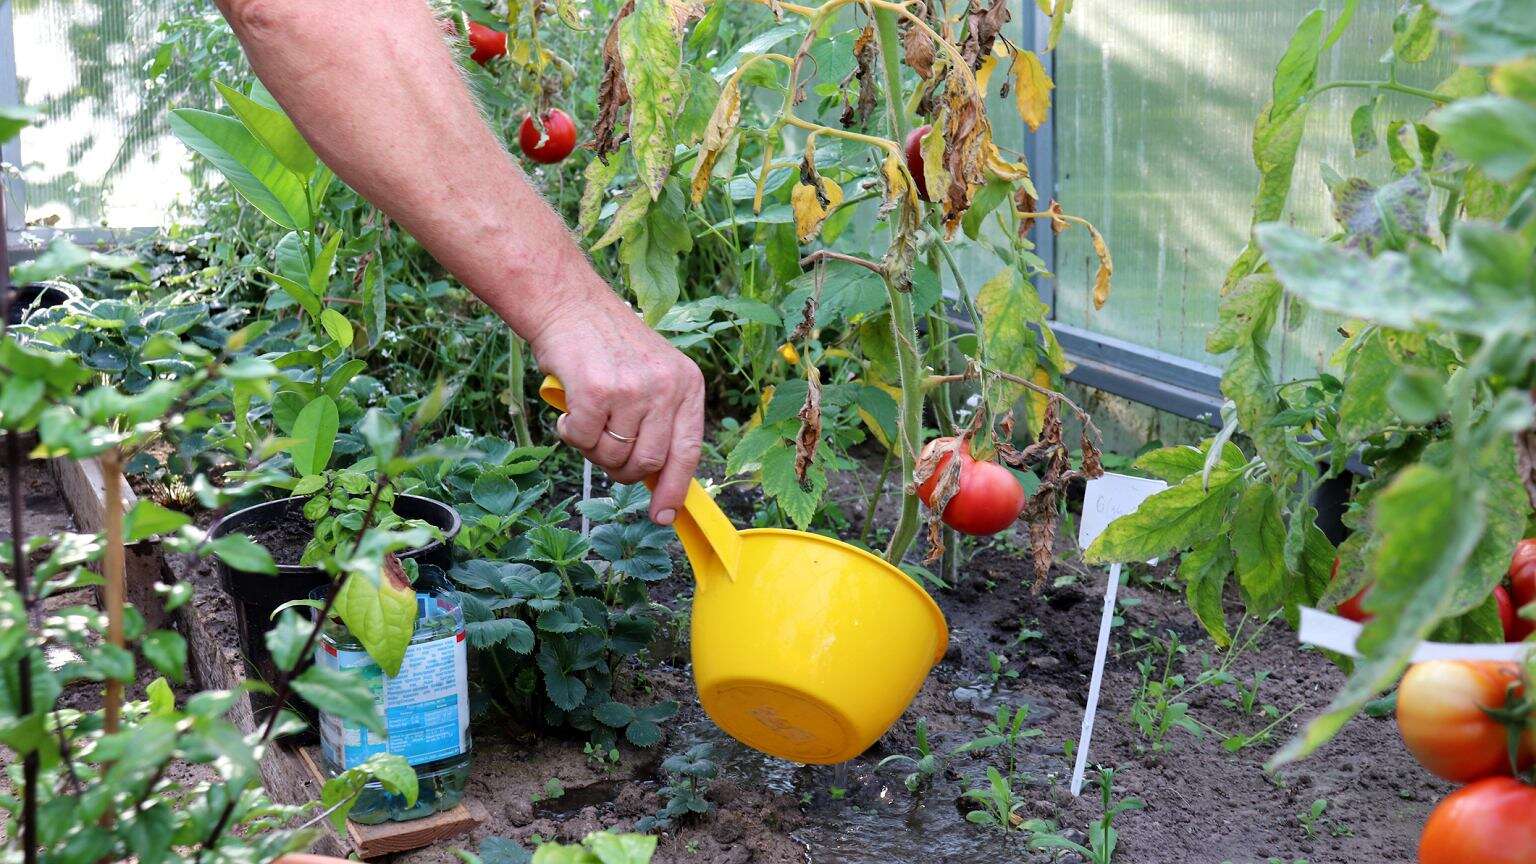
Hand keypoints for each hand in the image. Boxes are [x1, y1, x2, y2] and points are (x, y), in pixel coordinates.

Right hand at [528, 293, 703, 525]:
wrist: (569, 303)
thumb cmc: (607, 345)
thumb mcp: (652, 375)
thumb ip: (659, 421)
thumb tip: (656, 480)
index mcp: (688, 385)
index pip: (688, 451)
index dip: (675, 489)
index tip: (663, 516)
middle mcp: (666, 387)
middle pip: (648, 462)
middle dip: (620, 467)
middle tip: (603, 445)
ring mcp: (633, 389)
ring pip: (613, 456)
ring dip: (593, 448)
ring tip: (587, 416)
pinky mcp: (596, 392)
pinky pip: (581, 440)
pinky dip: (569, 432)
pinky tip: (569, 407)